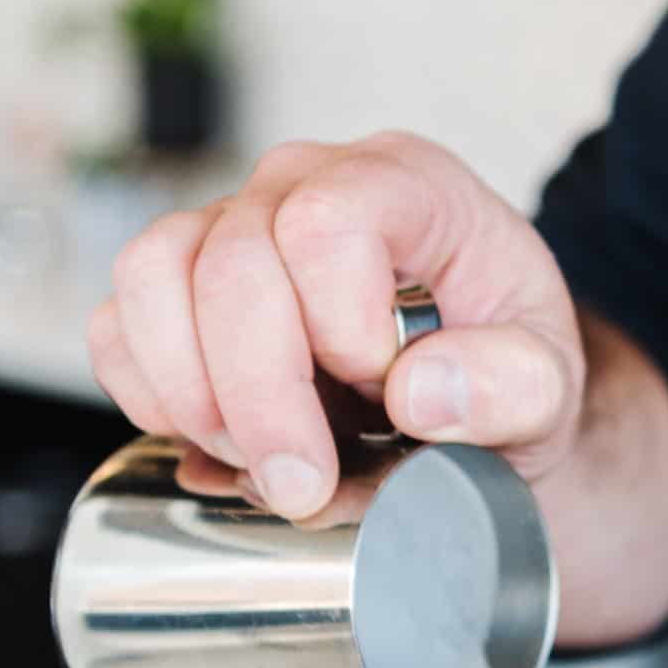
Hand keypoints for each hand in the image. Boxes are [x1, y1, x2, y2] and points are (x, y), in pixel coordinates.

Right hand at [88, 133, 585, 518]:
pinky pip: (119, 323)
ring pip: (152, 277)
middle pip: (230, 262)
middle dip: (259, 399)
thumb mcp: (548, 387)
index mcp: (405, 183)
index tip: (384, 395)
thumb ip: (514, 386)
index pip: (326, 221)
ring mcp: (230, 224)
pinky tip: (217, 440)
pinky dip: (150, 397)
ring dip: (195, 394)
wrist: (467, 394)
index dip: (339, 326)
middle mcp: (304, 183)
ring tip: (261, 458)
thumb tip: (420, 390)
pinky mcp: (179, 283)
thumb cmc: (501, 369)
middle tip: (304, 484)